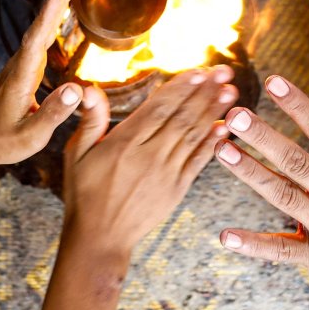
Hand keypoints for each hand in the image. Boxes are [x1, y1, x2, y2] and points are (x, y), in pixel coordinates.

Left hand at [0, 0, 86, 186]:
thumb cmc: (3, 142)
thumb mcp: (29, 138)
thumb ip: (52, 114)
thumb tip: (76, 90)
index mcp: (21, 79)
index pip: (35, 43)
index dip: (47, 17)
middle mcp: (20, 65)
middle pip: (40, 26)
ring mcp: (22, 63)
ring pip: (41, 27)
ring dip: (57, 2)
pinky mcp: (26, 65)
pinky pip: (42, 34)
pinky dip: (53, 16)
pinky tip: (63, 6)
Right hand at [41, 66, 237, 309]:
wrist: (100, 238)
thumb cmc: (84, 193)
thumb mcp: (77, 154)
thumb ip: (90, 121)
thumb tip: (87, 89)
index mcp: (125, 142)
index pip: (159, 107)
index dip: (182, 88)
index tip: (199, 71)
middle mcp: (150, 155)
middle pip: (183, 117)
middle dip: (205, 93)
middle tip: (224, 71)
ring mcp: (166, 172)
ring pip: (194, 135)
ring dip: (214, 112)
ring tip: (231, 92)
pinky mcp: (177, 188)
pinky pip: (198, 161)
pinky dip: (212, 143)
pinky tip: (225, 127)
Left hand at [216, 76, 308, 309]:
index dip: (299, 106)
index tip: (273, 81)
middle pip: (298, 162)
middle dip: (265, 137)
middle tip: (235, 115)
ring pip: (285, 197)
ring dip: (252, 174)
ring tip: (223, 150)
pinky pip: (284, 252)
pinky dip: (255, 245)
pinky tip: (226, 235)